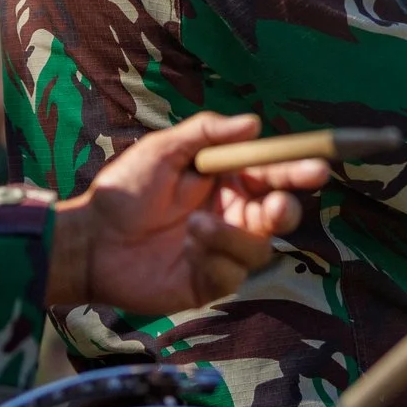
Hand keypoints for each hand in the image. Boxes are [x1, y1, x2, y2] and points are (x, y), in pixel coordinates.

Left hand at [49, 113, 330, 315]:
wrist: (89, 239)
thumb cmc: (124, 190)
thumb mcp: (162, 150)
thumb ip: (206, 132)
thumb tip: (254, 123)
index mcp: (228, 180)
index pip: (273, 173)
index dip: (297, 170)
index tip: (318, 166)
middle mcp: (232, 215)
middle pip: (281, 214)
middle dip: (285, 209)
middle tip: (275, 205)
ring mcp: (222, 252)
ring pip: (258, 248)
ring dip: (232, 236)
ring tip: (193, 226)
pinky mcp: (208, 283)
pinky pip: (231, 274)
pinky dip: (213, 259)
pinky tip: (186, 249)